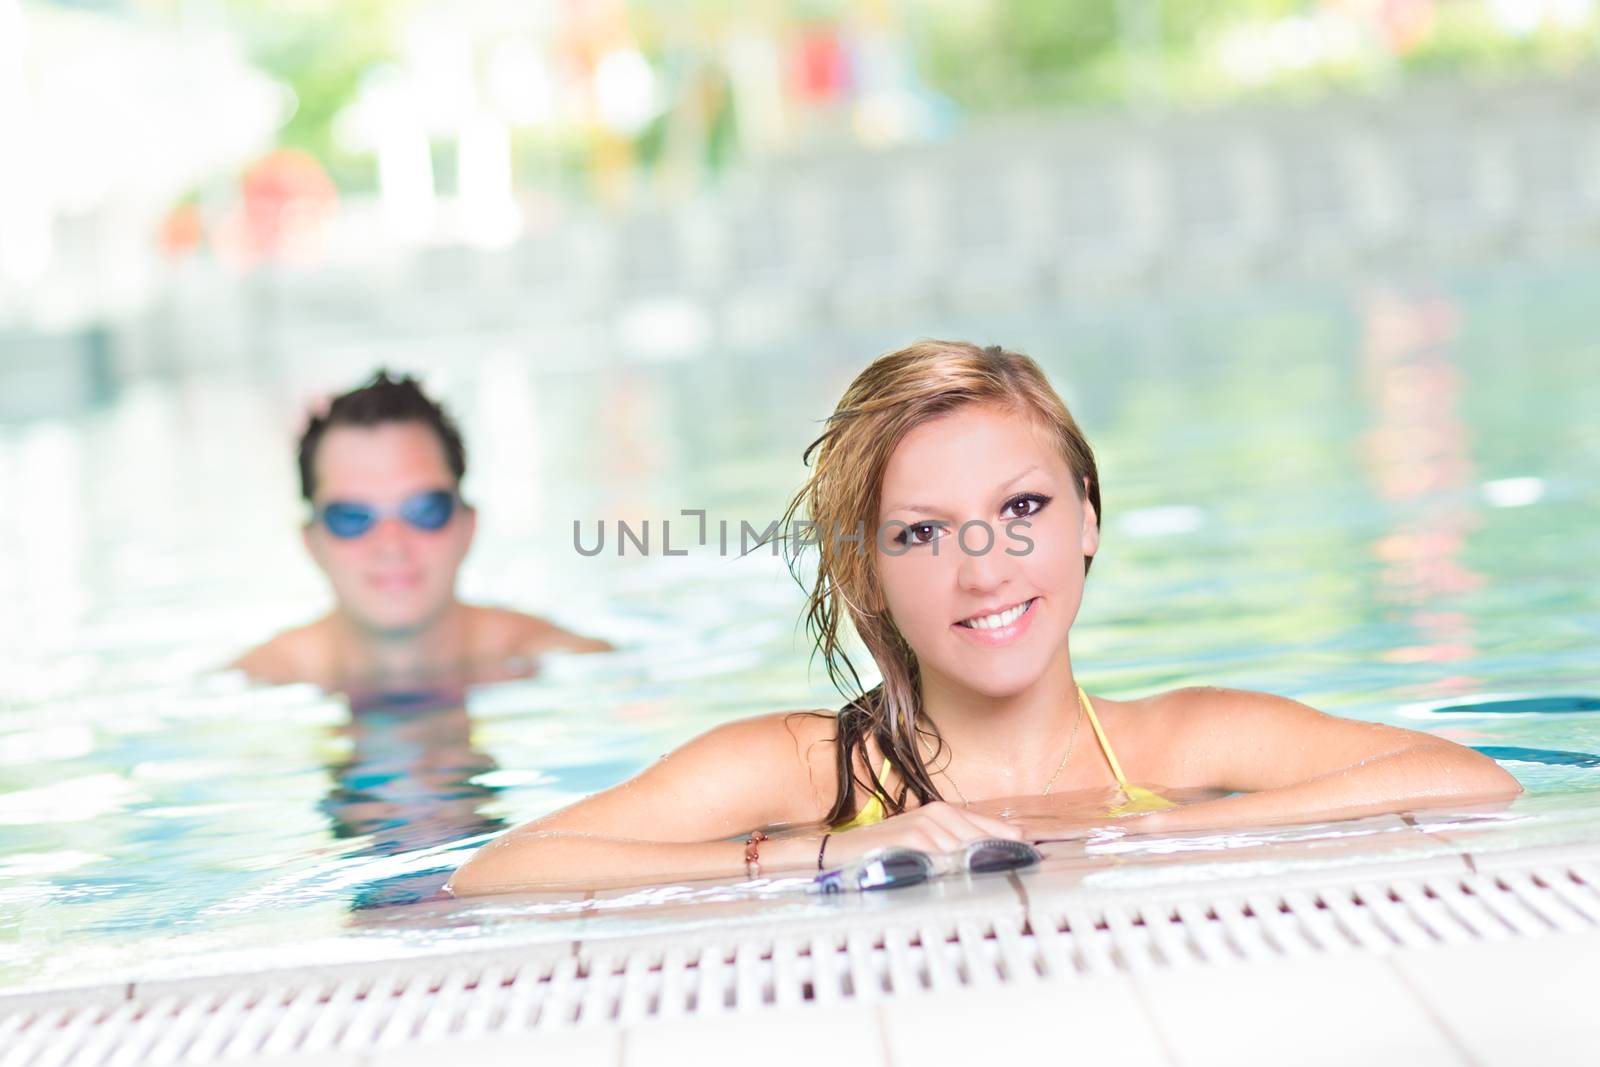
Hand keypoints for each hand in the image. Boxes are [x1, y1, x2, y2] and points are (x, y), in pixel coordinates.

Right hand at [824, 801, 1021, 864]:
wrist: (842, 851)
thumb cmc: (886, 850)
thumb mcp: (925, 843)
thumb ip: (957, 845)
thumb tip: (998, 851)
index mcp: (944, 811)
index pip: (990, 826)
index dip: (1012, 839)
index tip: (1033, 852)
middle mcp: (937, 813)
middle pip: (983, 841)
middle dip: (997, 858)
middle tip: (1014, 871)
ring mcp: (925, 825)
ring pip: (965, 852)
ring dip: (973, 869)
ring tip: (979, 884)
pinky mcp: (913, 839)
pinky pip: (943, 859)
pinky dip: (951, 871)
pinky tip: (953, 880)